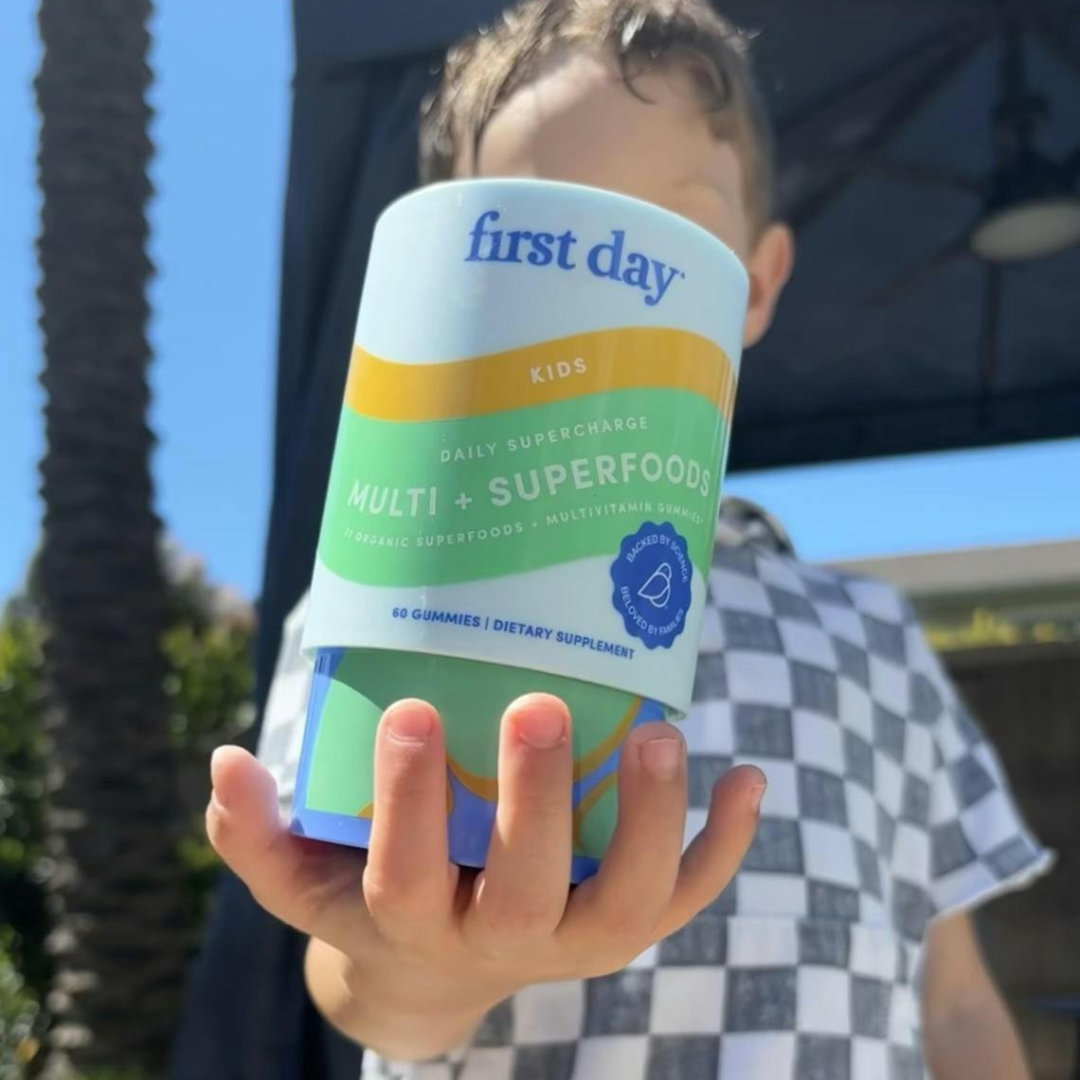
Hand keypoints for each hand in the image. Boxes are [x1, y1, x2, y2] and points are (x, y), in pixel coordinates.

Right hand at [207, 694, 763, 1056]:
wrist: (440, 968)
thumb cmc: (368, 897)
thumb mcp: (302, 879)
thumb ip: (256, 834)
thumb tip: (225, 762)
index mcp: (415, 925)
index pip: (406, 878)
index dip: (407, 805)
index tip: (408, 713)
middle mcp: (504, 941)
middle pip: (528, 891)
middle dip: (535, 803)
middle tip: (538, 706)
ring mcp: (576, 939)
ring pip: (628, 900)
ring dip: (651, 820)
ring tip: (659, 730)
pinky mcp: (628, 926)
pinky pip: (687, 898)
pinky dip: (722, 845)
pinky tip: (747, 774)